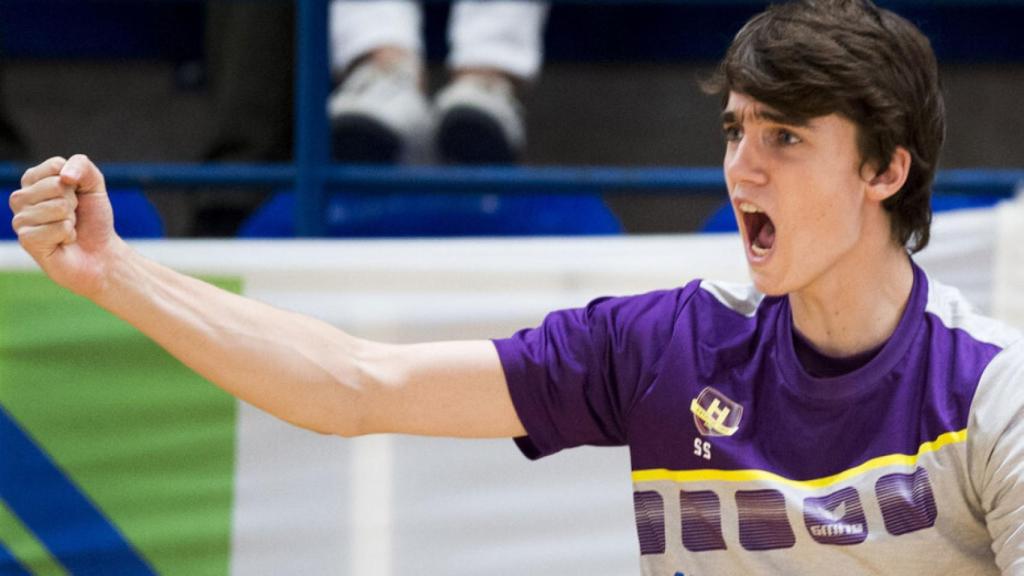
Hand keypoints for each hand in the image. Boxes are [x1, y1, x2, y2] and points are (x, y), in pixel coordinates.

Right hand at [9, 154, 124, 297]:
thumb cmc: (93, 218)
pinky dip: (69, 235)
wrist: (100, 253)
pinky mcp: (26, 239)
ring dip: (71, 220)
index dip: (76, 182)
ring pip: (58, 207)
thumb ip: (81, 165)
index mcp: (32, 180)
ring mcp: (20, 219)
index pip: (56, 165)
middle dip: (74, 202)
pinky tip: (63, 242)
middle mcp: (21, 198)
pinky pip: (58, 227)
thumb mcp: (94, 185)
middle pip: (57, 185)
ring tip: (68, 228)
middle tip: (73, 215)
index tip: (76, 195)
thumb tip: (64, 176)